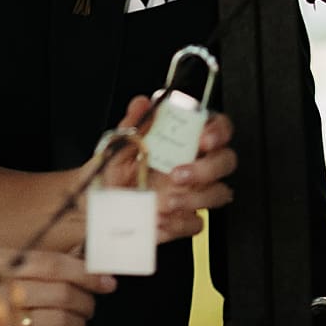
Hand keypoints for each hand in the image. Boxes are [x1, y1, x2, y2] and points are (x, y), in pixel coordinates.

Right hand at [0, 247, 115, 325]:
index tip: (107, 281)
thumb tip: (84, 268)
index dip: (86, 273)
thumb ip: (32, 264)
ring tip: (78, 322)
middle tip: (90, 305)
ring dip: (78, 323)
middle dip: (86, 301)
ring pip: (61, 320)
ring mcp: (2, 318)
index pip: (53, 264)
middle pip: (62, 293)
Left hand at [114, 94, 235, 241]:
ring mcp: (192, 193)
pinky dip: (179, 221)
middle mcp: (193, 165)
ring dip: (194, 198)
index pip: (216, 127)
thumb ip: (133, 123)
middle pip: (226, 160)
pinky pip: (197, 222)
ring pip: (219, 193)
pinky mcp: (185, 219)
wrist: (99, 208)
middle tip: (178, 173)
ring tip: (165, 201)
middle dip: (208, 168)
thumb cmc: (112, 172)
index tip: (204, 138)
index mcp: (182, 141)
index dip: (218, 130)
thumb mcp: (118, 145)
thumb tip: (143, 103)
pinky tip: (159, 217)